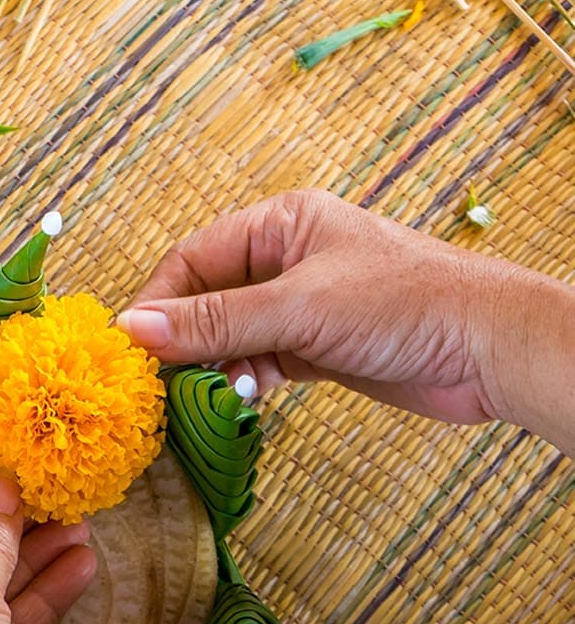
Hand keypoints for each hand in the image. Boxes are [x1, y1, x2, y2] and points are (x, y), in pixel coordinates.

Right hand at [117, 189, 565, 429]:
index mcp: (281, 224)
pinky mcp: (317, 347)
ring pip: (229, 336)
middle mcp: (287, 259)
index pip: (193, 259)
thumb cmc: (407, 304)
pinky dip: (243, 382)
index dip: (158, 303)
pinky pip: (257, 362)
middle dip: (183, 341)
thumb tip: (133, 331)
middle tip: (158, 382)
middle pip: (206, 300)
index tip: (130, 349)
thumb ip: (214, 322)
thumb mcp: (299, 308)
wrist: (492, 350)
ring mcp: (301, 305)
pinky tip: (243, 399)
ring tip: (208, 396)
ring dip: (214, 368)